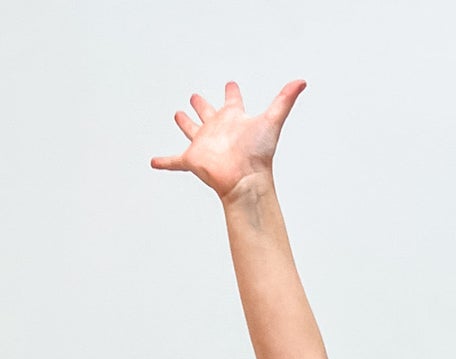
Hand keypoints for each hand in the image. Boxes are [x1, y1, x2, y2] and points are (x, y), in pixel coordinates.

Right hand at [150, 77, 305, 201]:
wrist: (246, 180)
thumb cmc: (259, 153)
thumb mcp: (271, 120)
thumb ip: (285, 100)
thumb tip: (302, 81)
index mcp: (233, 119)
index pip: (232, 100)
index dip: (232, 91)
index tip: (230, 84)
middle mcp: (218, 129)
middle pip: (208, 113)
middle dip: (202, 105)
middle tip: (195, 97)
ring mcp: (204, 144)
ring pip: (192, 131)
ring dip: (185, 123)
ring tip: (178, 115)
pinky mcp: (193, 159)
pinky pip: (175, 161)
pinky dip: (164, 162)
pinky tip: (153, 162)